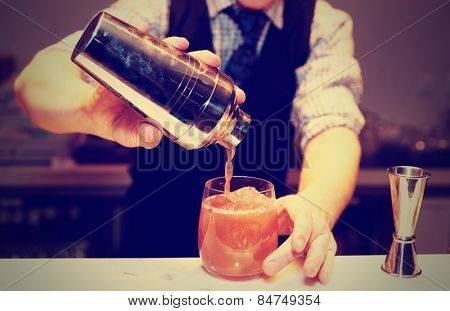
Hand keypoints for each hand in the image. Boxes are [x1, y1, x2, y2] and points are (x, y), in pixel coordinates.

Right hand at [15, 35, 245, 148]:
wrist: (67, 97)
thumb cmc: (95, 116)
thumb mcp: (115, 129)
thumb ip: (132, 135)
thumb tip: (153, 137)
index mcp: (163, 110)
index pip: (198, 105)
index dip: (219, 101)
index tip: (238, 98)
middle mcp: (160, 91)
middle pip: (193, 81)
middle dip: (211, 75)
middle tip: (222, 69)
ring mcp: (149, 75)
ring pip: (178, 64)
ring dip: (193, 57)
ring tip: (204, 55)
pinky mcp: (135, 60)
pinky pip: (155, 50)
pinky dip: (167, 45)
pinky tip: (176, 42)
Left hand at [262, 194, 336, 283]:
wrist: (312, 207)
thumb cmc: (290, 209)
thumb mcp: (277, 206)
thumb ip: (263, 214)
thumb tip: (243, 226)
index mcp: (300, 208)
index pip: (303, 219)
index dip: (301, 233)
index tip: (296, 246)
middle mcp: (315, 221)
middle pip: (311, 238)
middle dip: (302, 253)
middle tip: (294, 267)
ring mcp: (323, 233)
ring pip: (323, 247)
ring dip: (316, 261)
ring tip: (308, 272)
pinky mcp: (328, 244)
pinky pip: (330, 255)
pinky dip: (326, 267)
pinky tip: (322, 277)